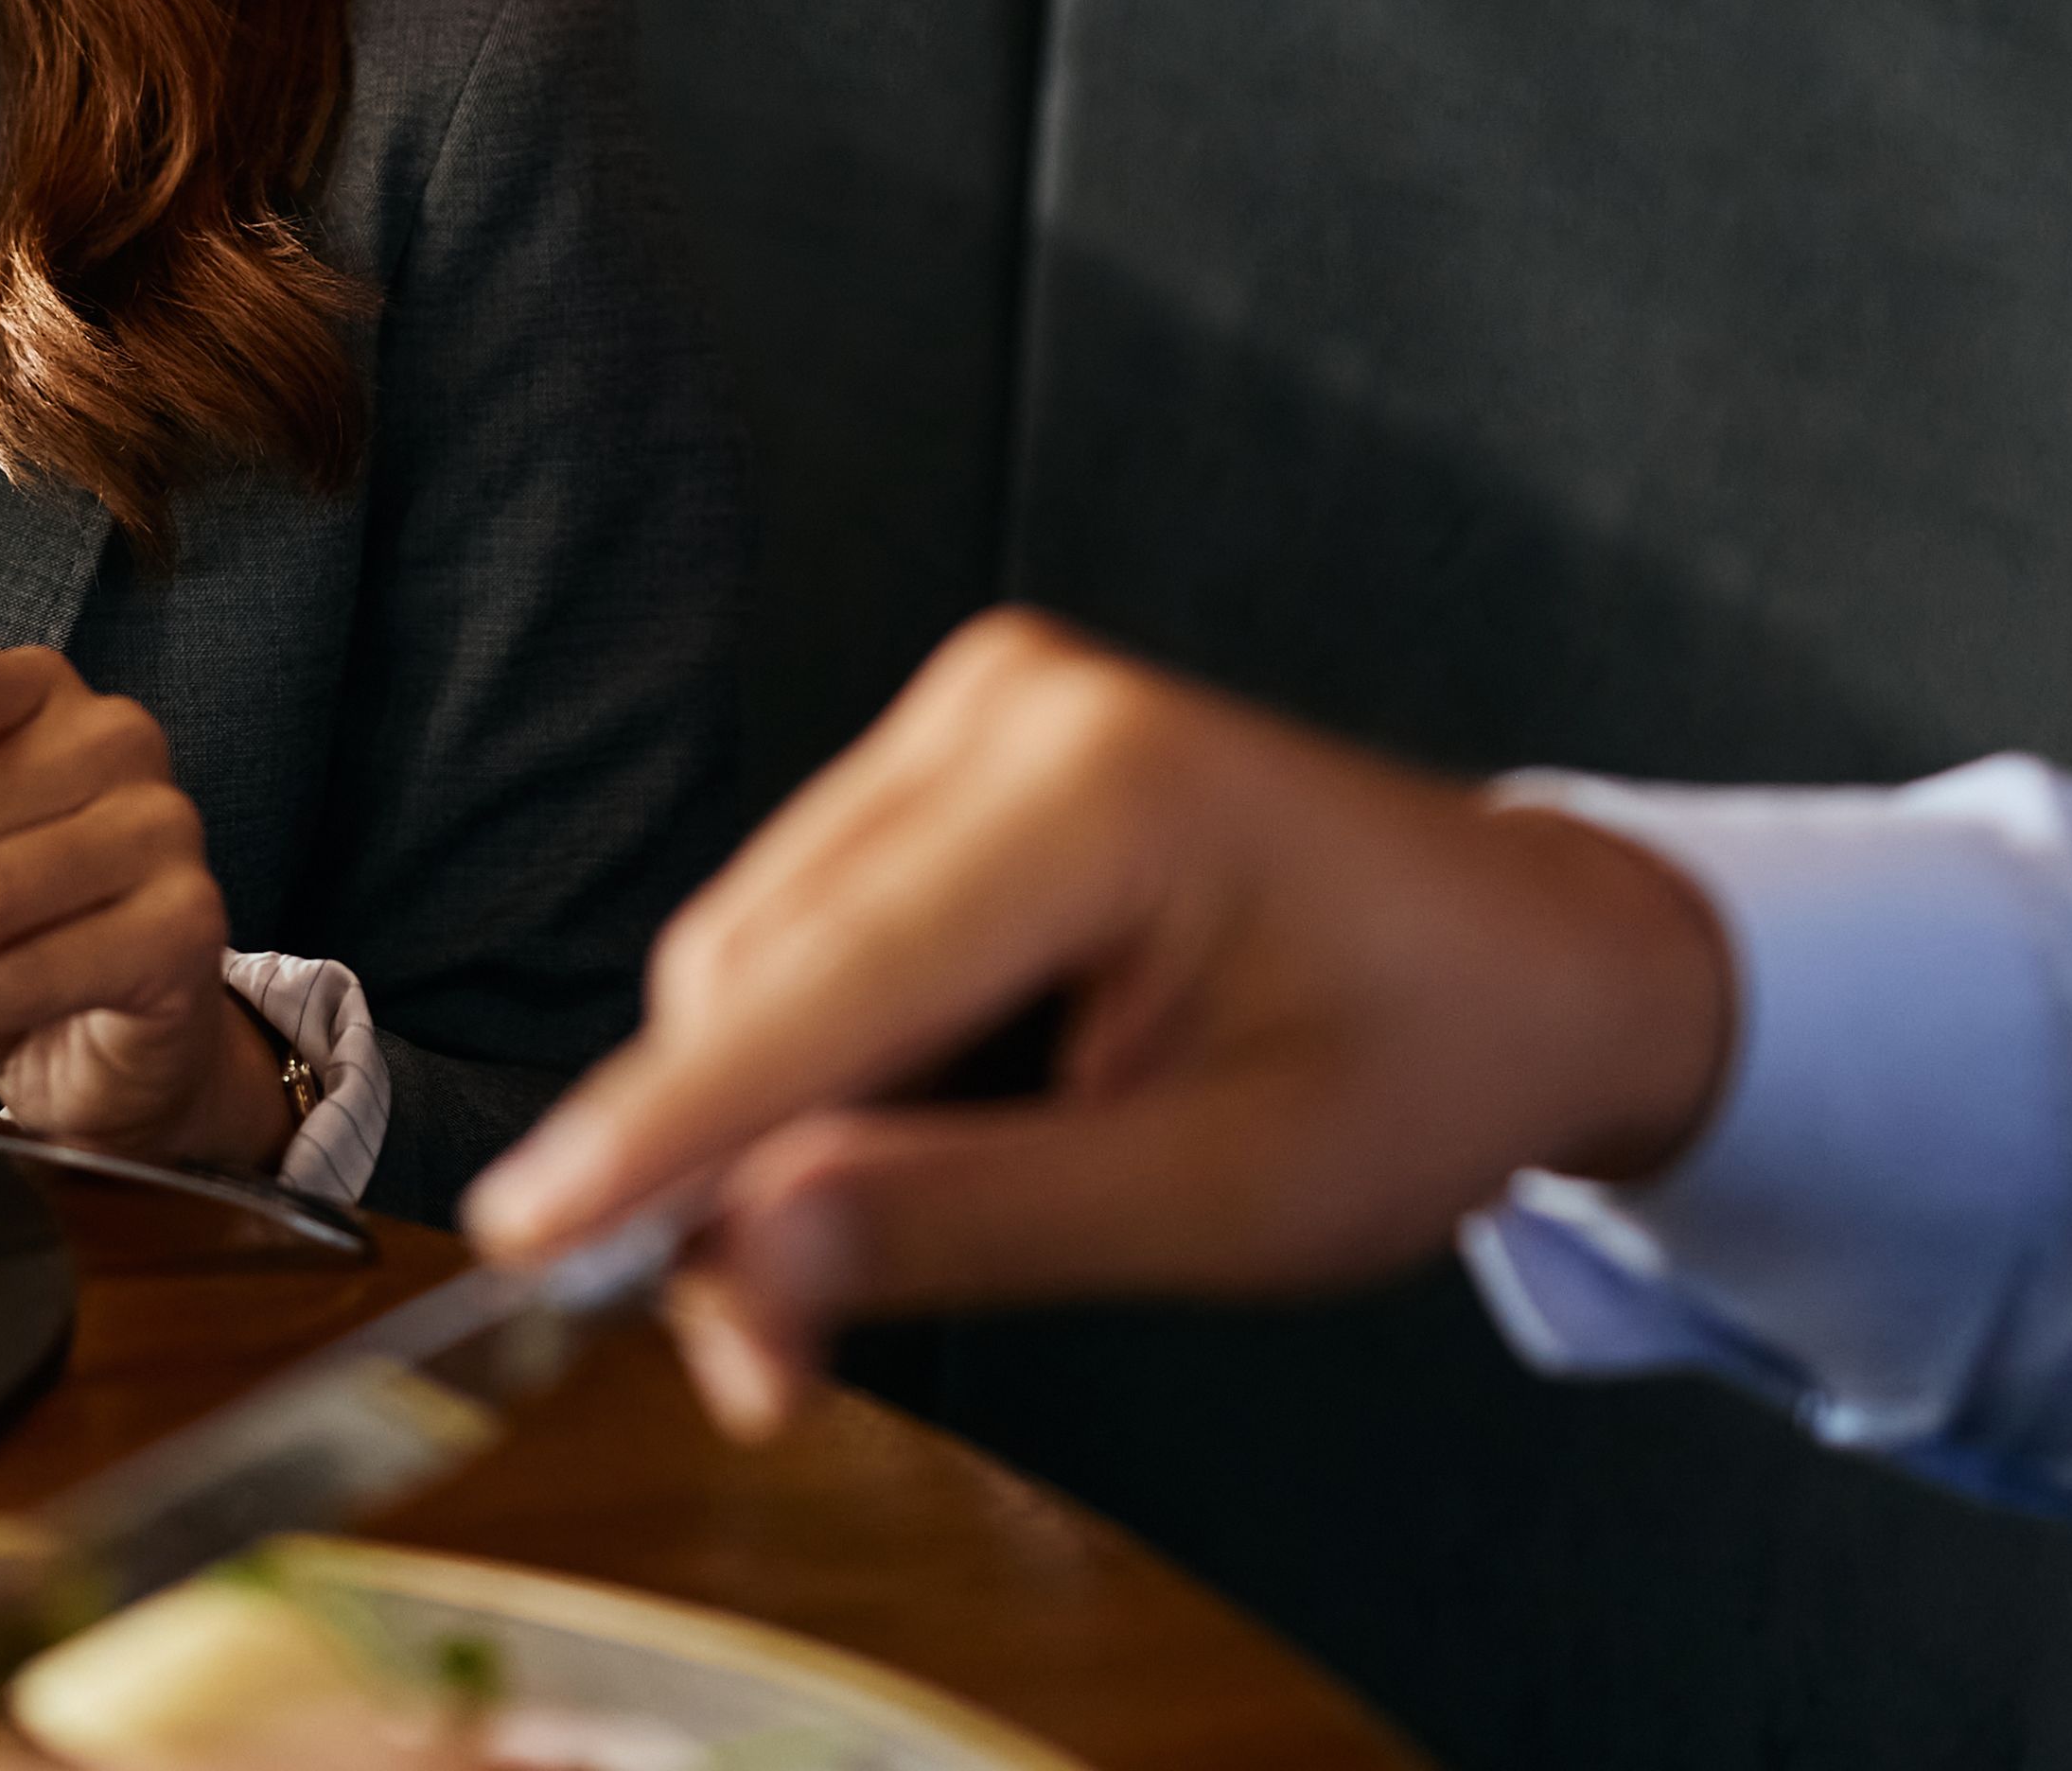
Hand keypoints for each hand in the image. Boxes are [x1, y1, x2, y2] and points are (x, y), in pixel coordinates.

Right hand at [461, 610, 1738, 1437]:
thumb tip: (740, 1262)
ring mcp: (970, 710)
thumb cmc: (1422, 1063)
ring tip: (965, 1198)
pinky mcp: (948, 751)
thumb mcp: (1216, 1198)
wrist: (1535, 957)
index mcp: (1094, 790)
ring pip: (759, 954)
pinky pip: (811, 926)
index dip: (664, 1127)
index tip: (535, 1234)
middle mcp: (1005, 707)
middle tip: (785, 1363)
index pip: (817, 982)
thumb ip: (962, 1221)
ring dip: (792, 1116)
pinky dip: (837, 1054)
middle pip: (756, 969)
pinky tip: (963, 1105)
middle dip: (741, 1170)